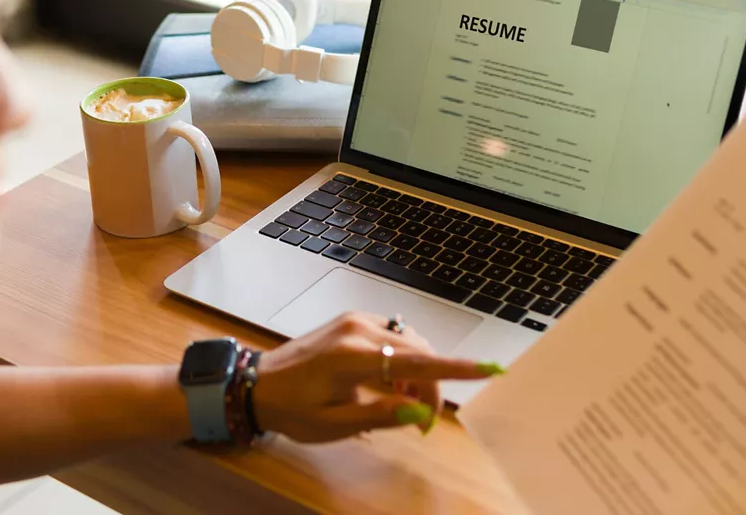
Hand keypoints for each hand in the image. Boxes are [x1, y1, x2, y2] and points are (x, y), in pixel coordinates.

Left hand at [252, 311, 505, 442]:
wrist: (255, 384)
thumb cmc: (292, 409)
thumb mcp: (334, 425)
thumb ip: (380, 417)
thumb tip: (419, 411)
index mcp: (351, 358)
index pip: (415, 363)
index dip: (455, 369)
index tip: (489, 369)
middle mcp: (356, 330)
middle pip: (419, 353)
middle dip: (431, 386)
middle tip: (422, 423)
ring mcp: (354, 321)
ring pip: (409, 343)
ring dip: (416, 373)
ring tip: (401, 403)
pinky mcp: (351, 320)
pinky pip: (393, 337)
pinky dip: (401, 359)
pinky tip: (389, 384)